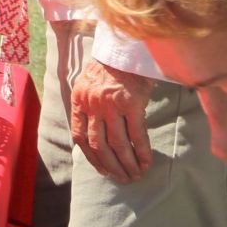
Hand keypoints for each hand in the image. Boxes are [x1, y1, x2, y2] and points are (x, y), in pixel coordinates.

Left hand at [70, 57, 155, 183]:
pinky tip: (146, 163)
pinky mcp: (132, 104)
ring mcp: (112, 105)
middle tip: (122, 178)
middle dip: (110, 165)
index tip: (102, 169)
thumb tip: (96, 130)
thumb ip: (89, 105)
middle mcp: (93, 105)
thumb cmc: (110, 68)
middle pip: (99, 144)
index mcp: (80, 101)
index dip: (91, 157)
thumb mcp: (90, 84)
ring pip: (117, 143)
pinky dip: (142, 152)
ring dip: (127, 163)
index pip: (80, 136)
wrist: (125, 48)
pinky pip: (137, 135)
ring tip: (135, 175)